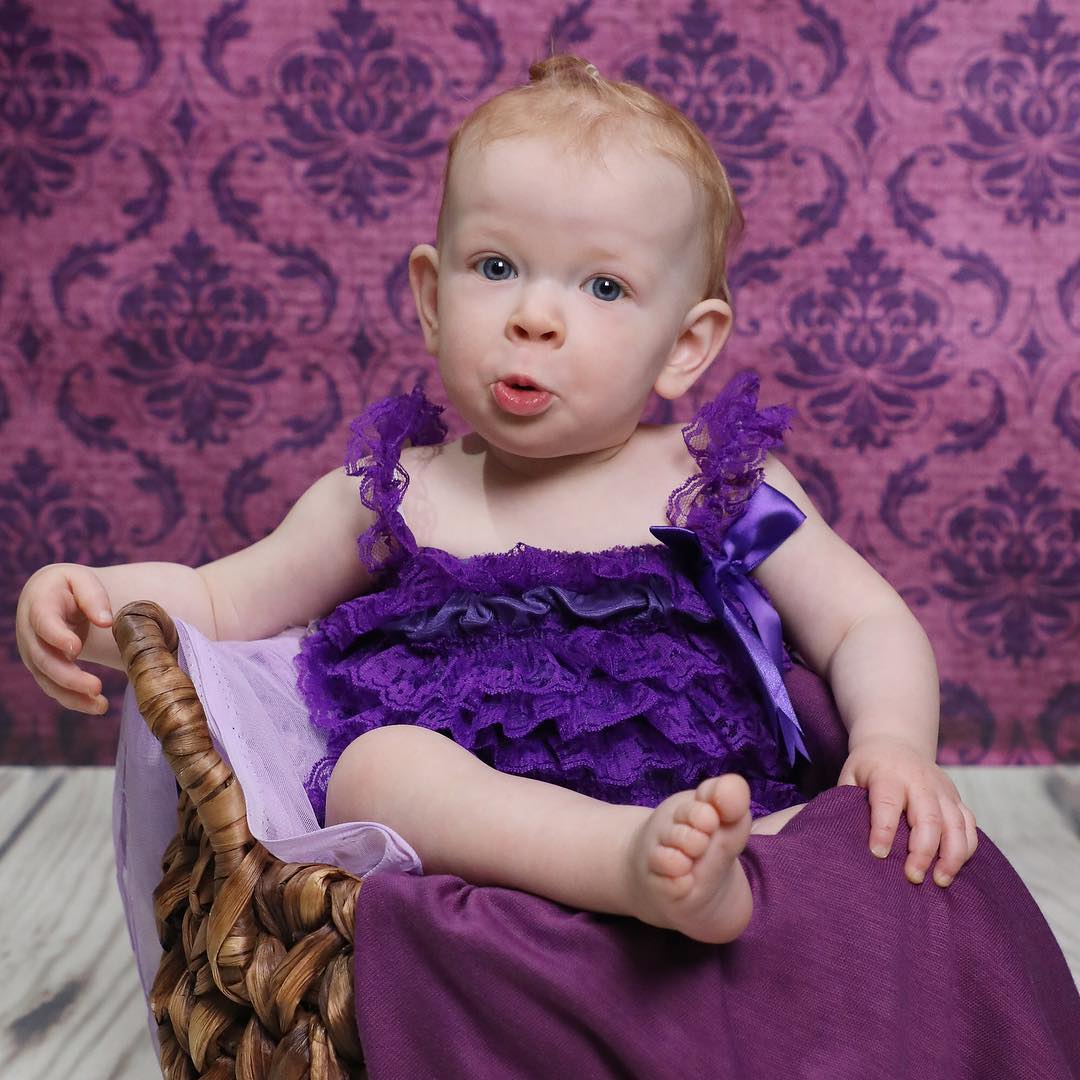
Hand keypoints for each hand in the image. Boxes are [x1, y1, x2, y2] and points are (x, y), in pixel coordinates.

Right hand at [16, 564, 113, 713]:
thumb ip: (93, 597)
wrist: (48, 596)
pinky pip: (55, 688)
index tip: (76, 648)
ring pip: (48, 680)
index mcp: (39, 606)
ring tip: (101, 705)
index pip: (43, 623)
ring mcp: (33, 654)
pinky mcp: (42, 669)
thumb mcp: (81, 580)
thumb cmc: (69, 587)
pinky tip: (97, 706)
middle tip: (96, 686)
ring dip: (72, 695)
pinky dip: (74, 700)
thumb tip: (106, 621)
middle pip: (44, 659)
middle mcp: (30, 634)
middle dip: (69, 676)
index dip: (57, 637)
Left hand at [838, 735, 977, 886]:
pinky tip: (955, 867)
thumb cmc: (868, 768)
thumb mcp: (850, 776)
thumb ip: (846, 801)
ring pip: (956, 823)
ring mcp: (942, 790)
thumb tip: (831, 831)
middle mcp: (920, 781)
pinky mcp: (956, 798)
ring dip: (951, 855)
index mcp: (888, 775)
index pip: (888, 803)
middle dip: (923, 850)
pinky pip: (969, 825)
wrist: (896, 742)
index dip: (884, 829)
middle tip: (913, 877)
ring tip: (940, 881)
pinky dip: (966, 848)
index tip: (878, 854)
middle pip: (928, 817)